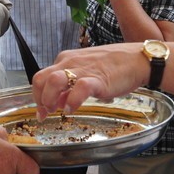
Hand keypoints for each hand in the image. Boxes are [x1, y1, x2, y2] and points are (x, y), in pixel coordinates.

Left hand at [31, 44, 147, 118]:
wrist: (136, 60)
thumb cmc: (113, 67)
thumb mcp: (86, 73)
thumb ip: (70, 86)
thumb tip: (59, 102)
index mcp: (65, 60)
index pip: (41, 77)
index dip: (37, 95)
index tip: (42, 110)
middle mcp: (69, 63)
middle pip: (40, 78)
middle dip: (39, 99)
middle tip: (46, 113)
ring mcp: (82, 70)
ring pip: (53, 80)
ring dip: (49, 98)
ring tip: (56, 111)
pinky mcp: (97, 78)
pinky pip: (78, 89)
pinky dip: (72, 101)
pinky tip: (72, 110)